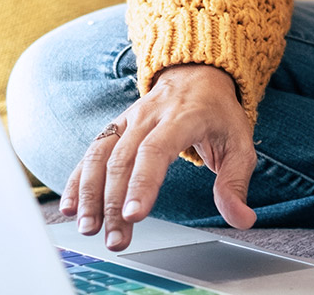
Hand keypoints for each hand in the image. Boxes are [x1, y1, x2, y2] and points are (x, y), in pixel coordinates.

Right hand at [59, 63, 257, 249]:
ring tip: (88, 228)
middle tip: (115, 239)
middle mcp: (149, 116)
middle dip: (115, 202)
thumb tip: (242, 219)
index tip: (135, 215)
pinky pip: (91, 152)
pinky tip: (71, 208)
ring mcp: (128, 120)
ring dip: (90, 193)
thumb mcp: (239, 143)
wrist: (197, 74)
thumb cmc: (218, 114)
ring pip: (100, 155)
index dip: (143, 183)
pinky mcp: (115, 127)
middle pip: (123, 159)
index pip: (156, 150)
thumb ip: (235, 183)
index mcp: (182, 117)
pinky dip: (77, 180)